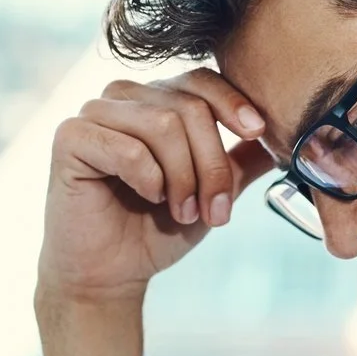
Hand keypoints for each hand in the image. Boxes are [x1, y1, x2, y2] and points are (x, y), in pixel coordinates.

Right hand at [34, 72, 278, 355]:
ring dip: (183, 177)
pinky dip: (148, 179)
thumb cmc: (157, 230)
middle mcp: (124, 97)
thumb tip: (286, 138)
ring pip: (162, 125)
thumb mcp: (211, 193)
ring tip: (182, 212)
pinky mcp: (70, 138)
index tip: (259, 133)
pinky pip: (126, 148)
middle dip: (211, 164)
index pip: (202, 80)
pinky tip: (147, 198)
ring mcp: (94, 113)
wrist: (110, 274)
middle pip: (188, 108)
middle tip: (214, 211)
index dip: (234, 103)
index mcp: (157, 100)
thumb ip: (240, 162)